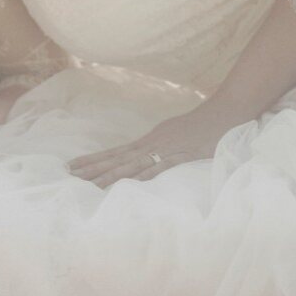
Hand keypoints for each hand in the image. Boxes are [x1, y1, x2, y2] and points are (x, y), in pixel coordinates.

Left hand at [67, 106, 227, 188]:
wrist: (228, 111)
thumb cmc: (207, 125)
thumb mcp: (180, 137)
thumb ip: (166, 149)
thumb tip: (153, 158)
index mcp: (151, 139)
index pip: (116, 152)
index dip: (95, 160)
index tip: (74, 166)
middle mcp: (152, 142)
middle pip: (116, 158)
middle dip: (92, 168)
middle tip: (68, 174)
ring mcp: (165, 148)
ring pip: (130, 164)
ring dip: (107, 174)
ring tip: (85, 183)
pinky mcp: (181, 154)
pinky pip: (157, 168)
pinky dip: (140, 177)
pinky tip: (125, 184)